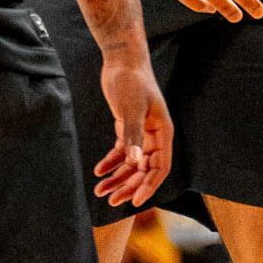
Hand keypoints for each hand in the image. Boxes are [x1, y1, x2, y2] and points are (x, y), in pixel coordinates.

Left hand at [94, 53, 173, 207]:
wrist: (122, 61)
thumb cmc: (131, 81)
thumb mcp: (131, 108)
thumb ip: (132, 133)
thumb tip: (134, 159)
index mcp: (163, 133)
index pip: (160, 168)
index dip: (149, 186)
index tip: (135, 202)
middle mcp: (154, 136)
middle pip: (144, 170)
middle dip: (129, 186)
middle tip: (111, 201)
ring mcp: (141, 133)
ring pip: (131, 163)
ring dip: (117, 178)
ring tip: (100, 191)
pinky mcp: (127, 128)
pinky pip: (121, 152)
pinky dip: (111, 162)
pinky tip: (98, 171)